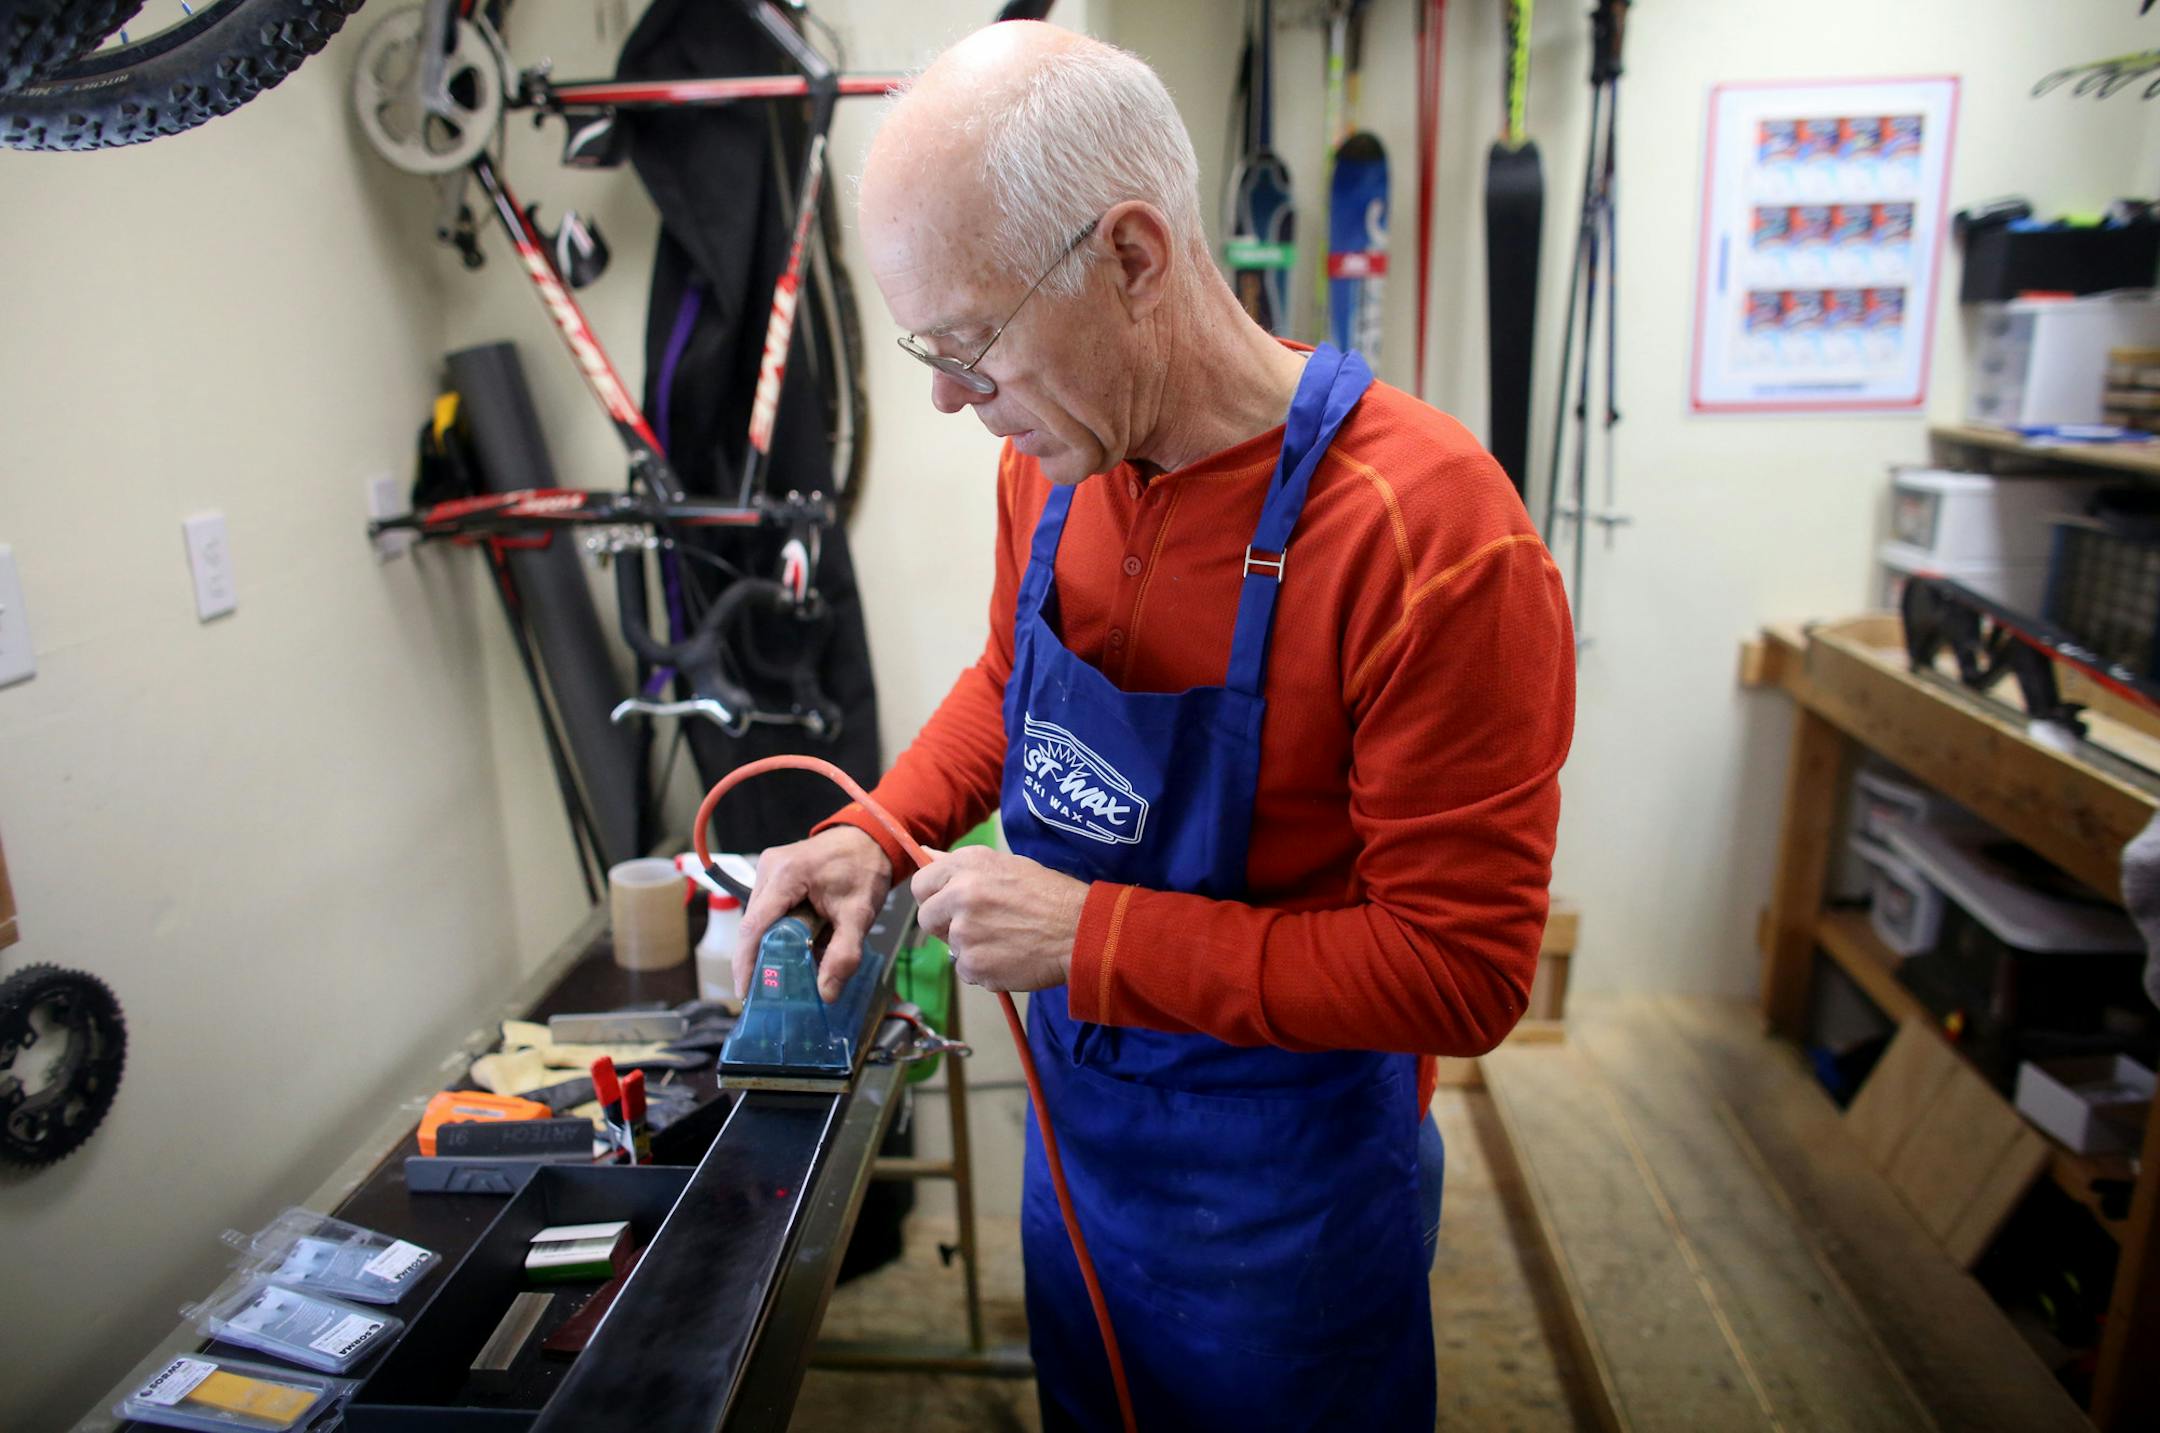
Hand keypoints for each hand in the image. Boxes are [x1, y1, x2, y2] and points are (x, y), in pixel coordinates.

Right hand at [735, 825, 894, 1002]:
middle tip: (771, 994)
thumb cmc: (864, 870)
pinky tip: (797, 947)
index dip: (746, 963)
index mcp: (786, 875)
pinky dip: (780, 932)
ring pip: (760, 921)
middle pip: (754, 926)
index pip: (754, 926)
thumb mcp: (860, 914)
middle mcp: (768, 869)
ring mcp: (767, 870)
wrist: (870, 838)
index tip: (746, 992)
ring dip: (773, 946)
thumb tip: (825, 993)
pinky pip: (769, 912)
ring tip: (790, 972)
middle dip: (761, 960)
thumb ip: (843, 955)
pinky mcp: (772, 875)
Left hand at [910, 846, 1086, 993]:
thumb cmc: (1052, 895)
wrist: (1081, 930)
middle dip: (945, 926)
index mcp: (967, 865)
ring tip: (1006, 941)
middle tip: (979, 928)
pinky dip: (984, 969)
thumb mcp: (1007, 865)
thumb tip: (925, 854)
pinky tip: (1010, 957)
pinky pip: (967, 970)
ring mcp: (964, 931)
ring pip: (950, 947)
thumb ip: (962, 865)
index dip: (933, 898)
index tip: (947, 906)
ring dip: (972, 949)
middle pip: (927, 919)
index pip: (921, 884)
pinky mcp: (974, 963)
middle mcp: (960, 894)